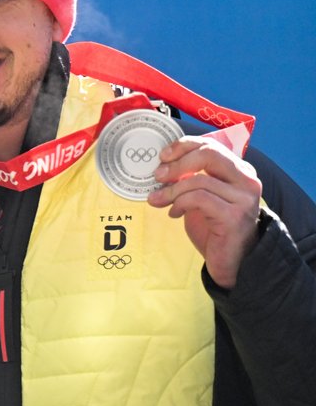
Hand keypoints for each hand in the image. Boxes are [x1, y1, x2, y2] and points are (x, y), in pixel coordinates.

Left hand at [147, 133, 262, 287]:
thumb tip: (162, 166)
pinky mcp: (234, 216)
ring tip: (158, 200)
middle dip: (177, 163)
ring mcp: (244, 198)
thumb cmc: (214, 226)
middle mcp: (247, 181)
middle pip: (209, 154)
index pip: (212, 145)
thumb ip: (191, 179)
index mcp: (240, 171)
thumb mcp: (202, 196)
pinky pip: (198, 199)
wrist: (230, 260)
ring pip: (199, 180)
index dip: (184, 146)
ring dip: (171, 190)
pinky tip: (174, 213)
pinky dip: (180, 203)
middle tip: (158, 175)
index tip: (163, 157)